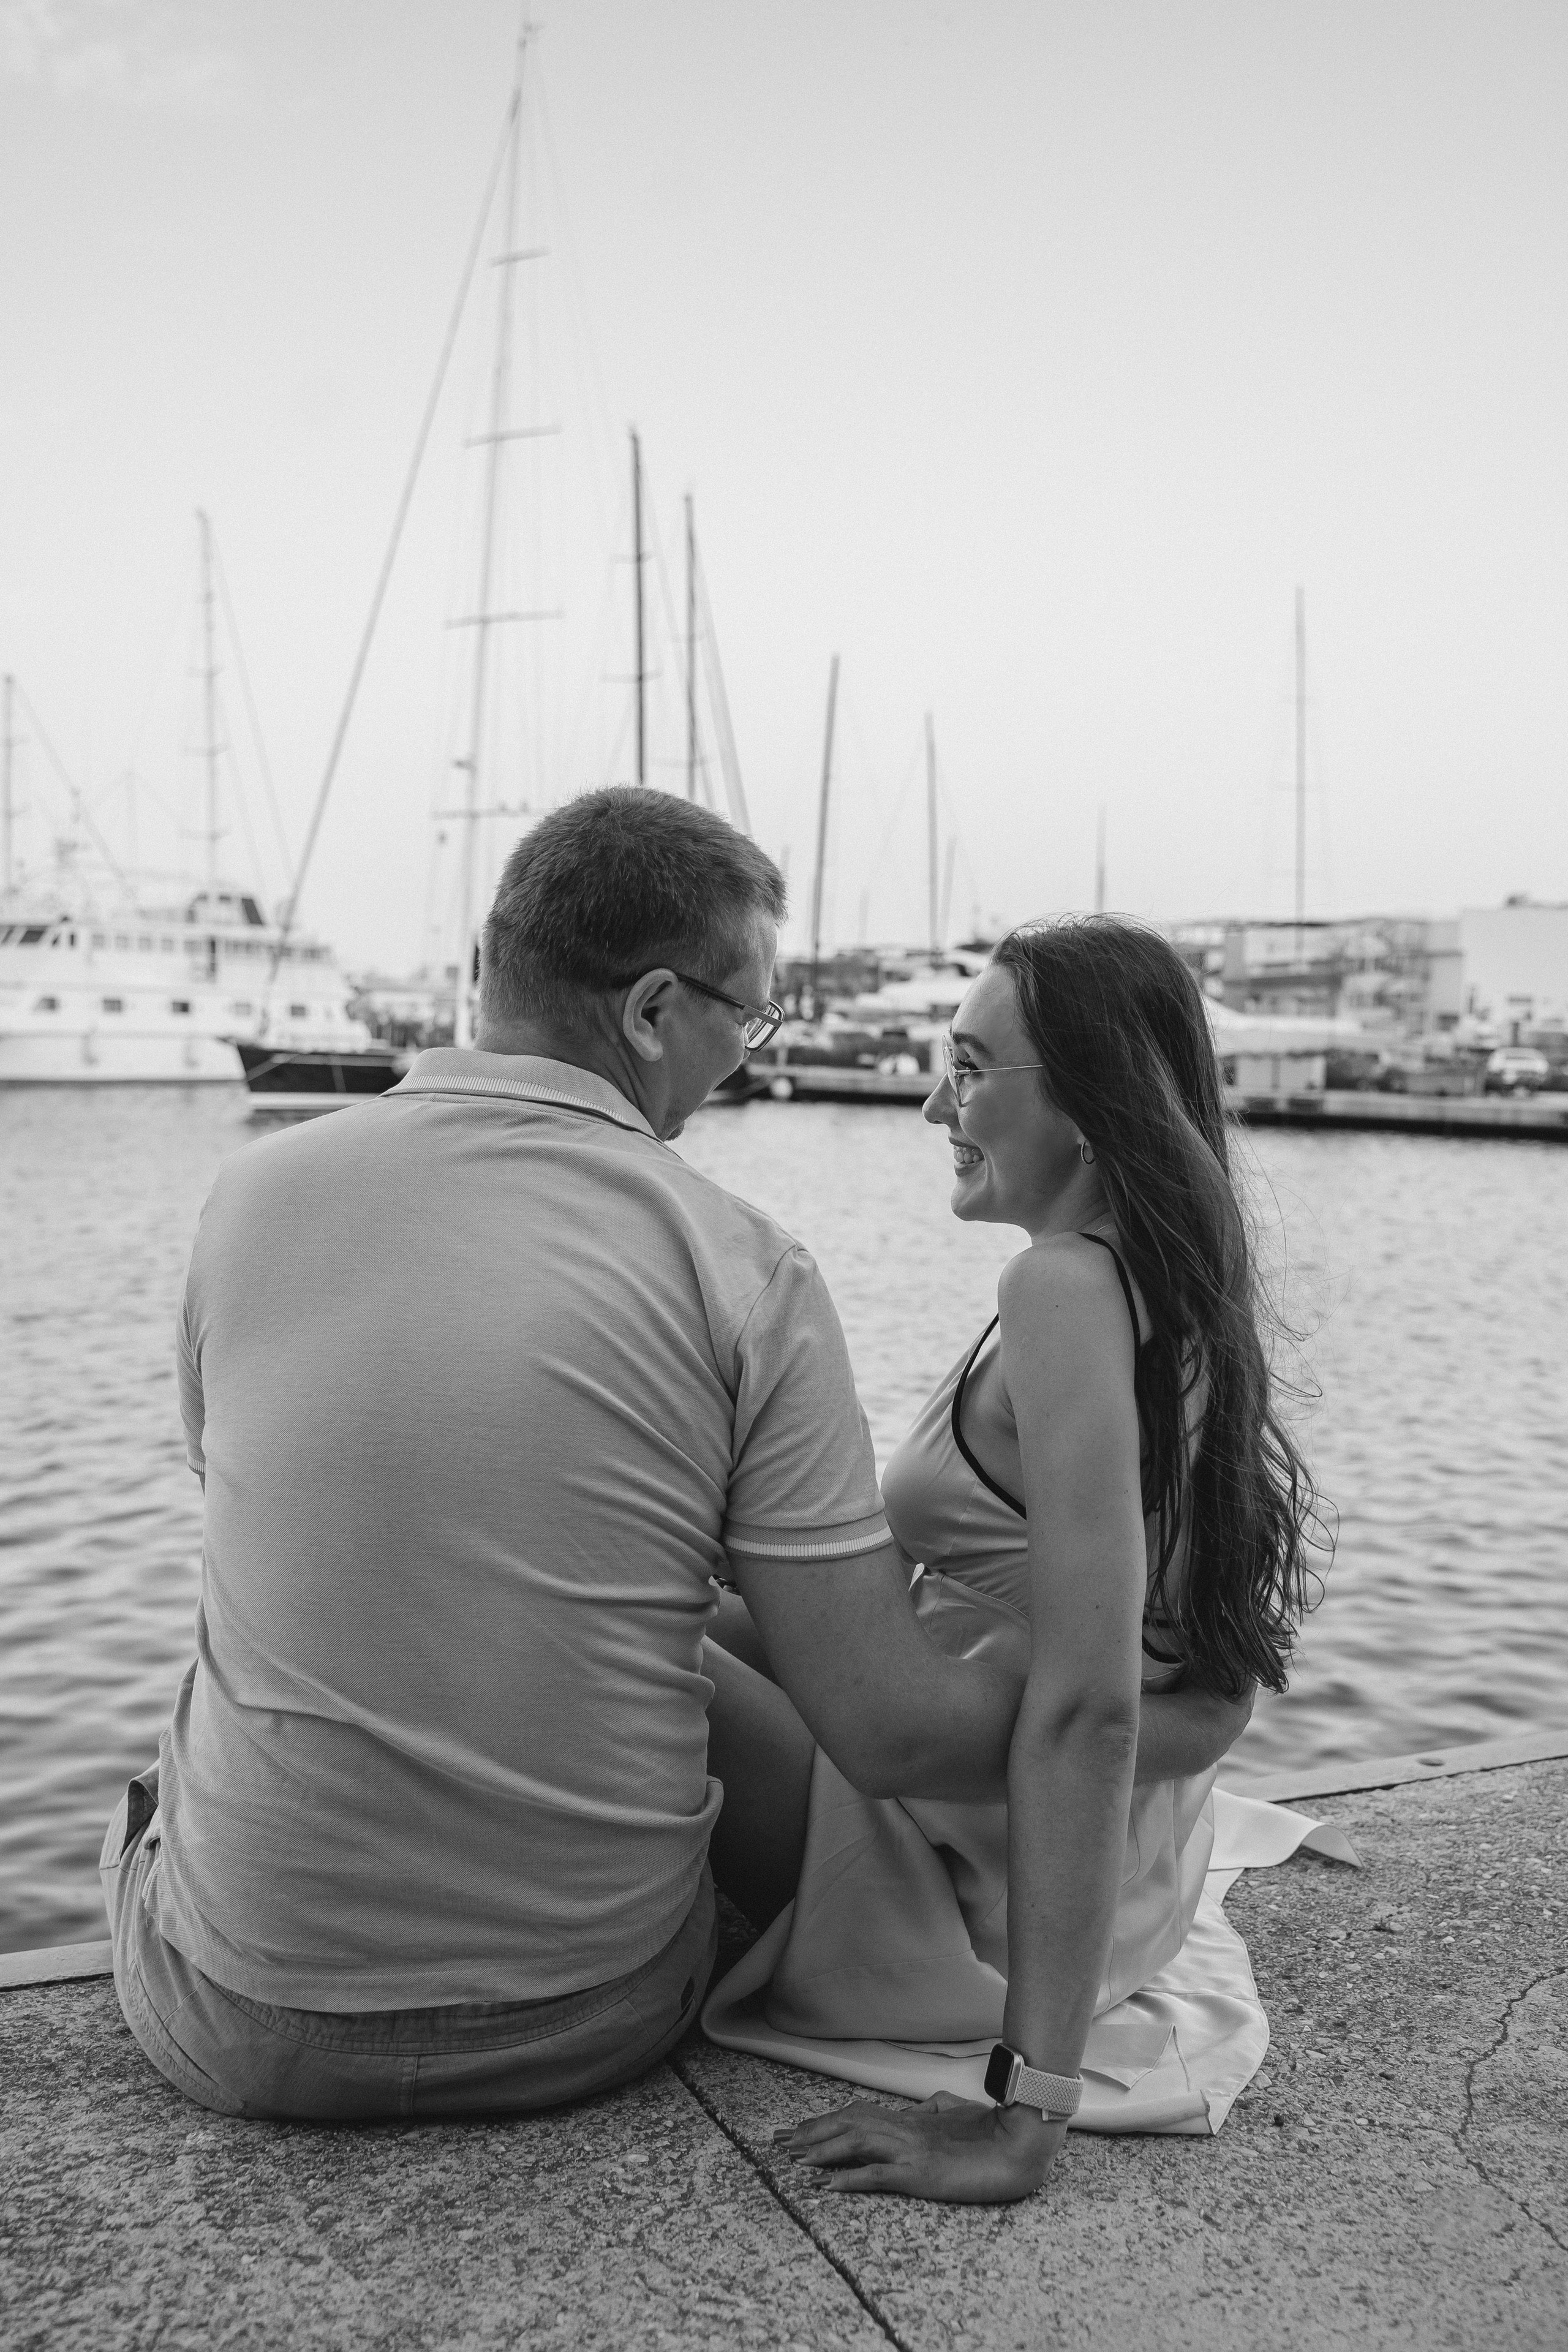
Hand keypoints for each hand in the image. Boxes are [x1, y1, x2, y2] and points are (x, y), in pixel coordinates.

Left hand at [773, 2091, 1061, 2204]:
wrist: (1021, 2145)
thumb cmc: (994, 2132)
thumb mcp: (960, 2116)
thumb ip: (938, 2110)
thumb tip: (924, 2106)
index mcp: (912, 2120)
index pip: (858, 2115)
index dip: (824, 2121)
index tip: (794, 2130)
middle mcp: (906, 2129)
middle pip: (848, 2124)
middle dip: (810, 2133)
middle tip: (776, 2142)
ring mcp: (912, 2150)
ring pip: (856, 2142)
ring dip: (821, 2150)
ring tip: (792, 2159)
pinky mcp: (921, 2173)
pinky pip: (878, 2174)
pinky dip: (849, 2178)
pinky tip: (827, 2185)